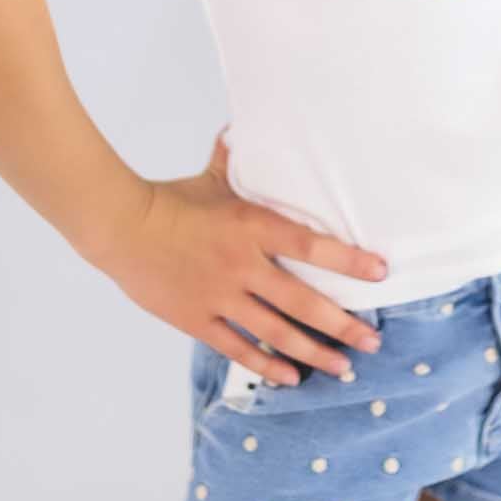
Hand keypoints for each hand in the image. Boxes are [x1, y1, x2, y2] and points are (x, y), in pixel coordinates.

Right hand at [101, 126, 387, 386]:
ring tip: (343, 367)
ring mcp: (220, 295)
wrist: (121, 226)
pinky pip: (240, 348)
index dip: (348, 260)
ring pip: (278, 332)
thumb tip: (243, 123)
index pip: (311, 244)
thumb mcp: (212, 177)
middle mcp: (243, 264)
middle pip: (303, 301)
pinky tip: (292, 377)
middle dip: (343, 324)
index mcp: (252, 225)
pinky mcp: (198, 319)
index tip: (380, 273)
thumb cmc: (171, 199)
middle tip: (374, 340)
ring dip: (314, 353)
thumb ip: (235, 157)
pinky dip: (268, 365)